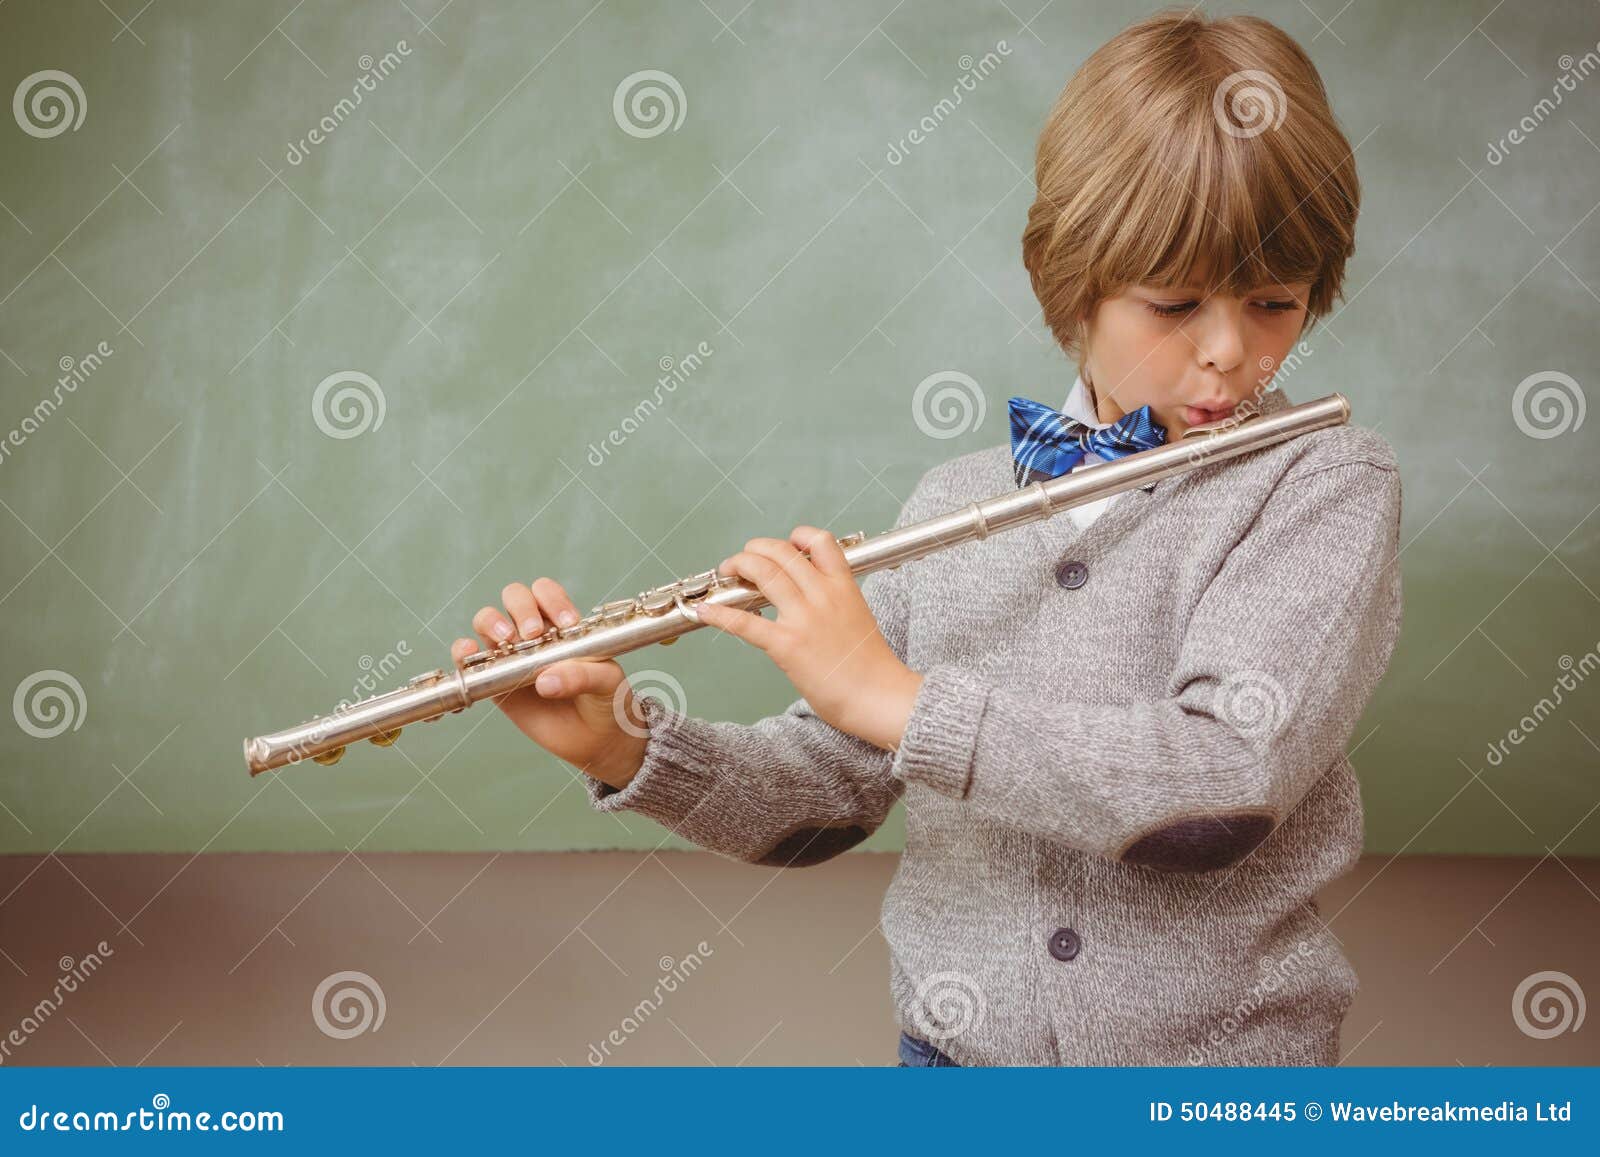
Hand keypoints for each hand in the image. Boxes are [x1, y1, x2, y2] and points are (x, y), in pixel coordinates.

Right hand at [452, 578, 647, 789]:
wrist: (596, 740)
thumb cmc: (606, 700)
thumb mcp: (607, 683)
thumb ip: (582, 676)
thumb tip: (545, 681)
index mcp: (561, 624)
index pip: (547, 593)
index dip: (552, 600)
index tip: (566, 624)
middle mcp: (533, 634)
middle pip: (514, 597)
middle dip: (521, 607)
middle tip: (533, 633)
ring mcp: (511, 655)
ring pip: (487, 621)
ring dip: (491, 623)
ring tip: (507, 641)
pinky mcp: (493, 681)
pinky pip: (471, 660)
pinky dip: (463, 651)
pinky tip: (469, 654)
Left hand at [694, 526, 922, 750]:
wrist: (878, 696)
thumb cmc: (871, 667)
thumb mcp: (859, 618)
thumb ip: (835, 601)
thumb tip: (810, 598)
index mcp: (843, 587)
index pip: (820, 541)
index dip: (797, 536)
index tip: (784, 544)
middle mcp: (823, 595)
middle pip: (781, 552)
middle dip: (754, 550)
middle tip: (742, 560)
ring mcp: (804, 618)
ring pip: (763, 572)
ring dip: (737, 565)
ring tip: (726, 571)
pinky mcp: (787, 645)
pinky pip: (744, 622)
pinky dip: (718, 614)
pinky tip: (705, 610)